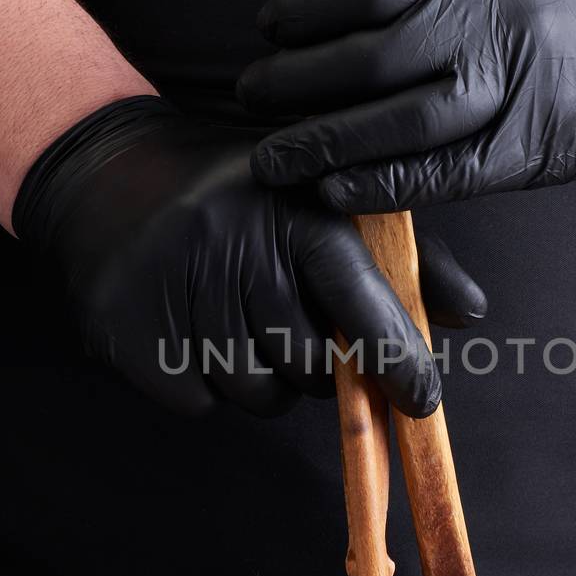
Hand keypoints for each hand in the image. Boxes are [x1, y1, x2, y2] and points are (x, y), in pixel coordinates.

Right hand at [11, 97, 485, 417]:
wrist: (104, 174)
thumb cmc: (238, 197)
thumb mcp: (319, 202)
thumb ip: (401, 257)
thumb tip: (471, 313)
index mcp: (290, 209)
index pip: (357, 296)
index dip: (396, 355)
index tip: (422, 400)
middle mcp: (232, 245)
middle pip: (310, 364)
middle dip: (317, 366)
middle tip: (291, 325)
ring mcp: (174, 288)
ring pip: (257, 393)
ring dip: (263, 379)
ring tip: (240, 323)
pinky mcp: (126, 329)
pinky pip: (199, 401)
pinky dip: (205, 385)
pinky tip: (192, 330)